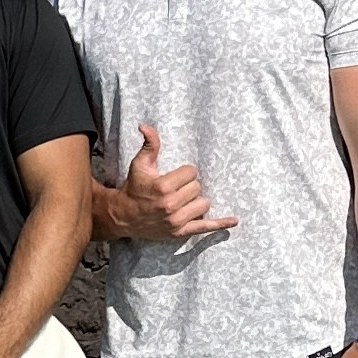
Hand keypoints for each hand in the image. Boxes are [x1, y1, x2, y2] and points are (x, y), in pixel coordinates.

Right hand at [111, 125, 237, 244]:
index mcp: (163, 186)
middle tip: (175, 189)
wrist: (123, 216)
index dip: (184, 173)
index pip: (191, 173)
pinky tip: (234, 221)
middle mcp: (170, 205)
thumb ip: (149, 145)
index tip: (174, 177)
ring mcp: (176, 220)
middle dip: (189, 186)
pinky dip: (220, 224)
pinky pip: (205, 227)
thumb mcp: (140, 164)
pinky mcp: (180, 232)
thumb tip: (145, 125)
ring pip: (203, 203)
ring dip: (196, 200)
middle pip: (197, 187)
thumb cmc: (134, 187)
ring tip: (183, 201)